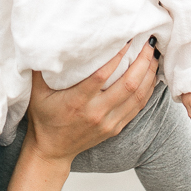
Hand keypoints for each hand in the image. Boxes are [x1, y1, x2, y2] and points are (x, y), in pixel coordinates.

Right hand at [25, 38, 158, 162]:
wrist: (51, 151)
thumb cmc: (43, 117)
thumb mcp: (36, 92)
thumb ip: (41, 68)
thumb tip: (44, 43)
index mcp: (77, 101)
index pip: (102, 76)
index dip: (117, 57)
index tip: (127, 39)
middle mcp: (96, 112)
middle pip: (128, 85)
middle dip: (142, 61)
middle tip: (149, 43)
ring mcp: (108, 122)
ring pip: (137, 96)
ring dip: (149, 74)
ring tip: (154, 55)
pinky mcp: (115, 128)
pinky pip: (138, 107)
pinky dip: (148, 90)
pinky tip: (152, 75)